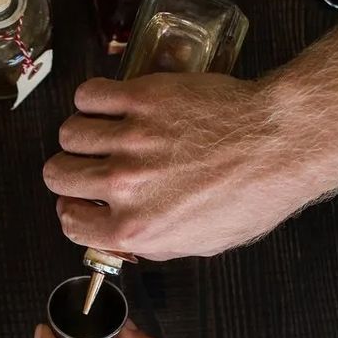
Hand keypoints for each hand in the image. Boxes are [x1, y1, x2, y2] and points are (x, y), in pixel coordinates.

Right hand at [42, 73, 337, 259]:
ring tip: (100, 132)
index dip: (74, 208)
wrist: (280, 144)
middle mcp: (125, 185)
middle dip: (68, 172)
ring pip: (68, 133)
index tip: (82, 200)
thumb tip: (125, 232)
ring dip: (80, 134)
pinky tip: (108, 104)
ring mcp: (131, 139)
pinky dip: (92, 99)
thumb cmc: (253, 193)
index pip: (69, 221)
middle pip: (57, 174)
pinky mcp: (142, 98)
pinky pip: (90, 95)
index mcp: (135, 229)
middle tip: (86, 165)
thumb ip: (152, 241)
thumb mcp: (200, 243)